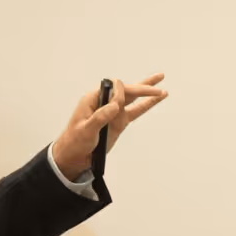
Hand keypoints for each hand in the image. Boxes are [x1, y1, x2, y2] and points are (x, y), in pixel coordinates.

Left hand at [51, 73, 167, 179]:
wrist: (75, 156)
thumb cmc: (74, 141)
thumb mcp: (85, 130)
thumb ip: (99, 117)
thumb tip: (114, 106)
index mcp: (93, 99)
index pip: (113, 89)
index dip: (120, 94)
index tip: (117, 107)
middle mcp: (105, 102)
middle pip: (127, 89)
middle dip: (142, 87)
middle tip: (158, 83)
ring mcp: (114, 111)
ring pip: (134, 97)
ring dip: (147, 90)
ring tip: (161, 79)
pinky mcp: (120, 121)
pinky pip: (136, 110)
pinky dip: (147, 104)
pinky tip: (158, 98)